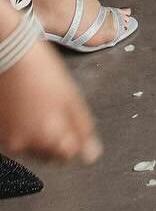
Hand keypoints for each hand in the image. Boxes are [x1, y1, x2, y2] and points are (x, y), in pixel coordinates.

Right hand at [0, 19, 100, 163]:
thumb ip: (83, 128)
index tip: (78, 127)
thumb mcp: (71, 96)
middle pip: (51, 155)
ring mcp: (10, 141)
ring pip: (35, 150)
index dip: (77, 139)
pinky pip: (19, 142)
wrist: (10, 55)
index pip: (69, 155)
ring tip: (44, 108)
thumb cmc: (40, 70)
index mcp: (48, 135)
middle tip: (61, 113)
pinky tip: (30, 111)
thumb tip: (92, 154)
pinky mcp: (0, 136)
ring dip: (43, 137)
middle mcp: (26, 144)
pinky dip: (27, 132)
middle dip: (60, 140)